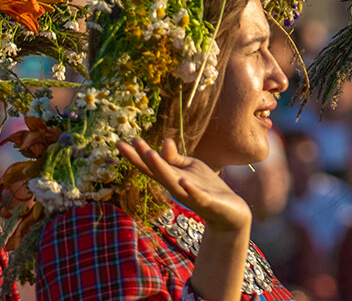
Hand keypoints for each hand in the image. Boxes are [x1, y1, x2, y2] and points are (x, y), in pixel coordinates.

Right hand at [117, 137, 251, 231]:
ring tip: (149, 154)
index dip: (137, 155)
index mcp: (172, 177)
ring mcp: (190, 195)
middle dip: (143, 159)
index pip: (151, 166)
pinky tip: (184, 181)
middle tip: (128, 144)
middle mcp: (176, 187)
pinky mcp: (207, 202)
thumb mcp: (190, 168)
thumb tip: (164, 141)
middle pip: (156, 173)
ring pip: (172, 183)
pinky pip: (197, 196)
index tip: (122, 142)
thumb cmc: (206, 187)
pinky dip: (190, 189)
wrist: (229, 211)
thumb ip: (175, 158)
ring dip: (161, 169)